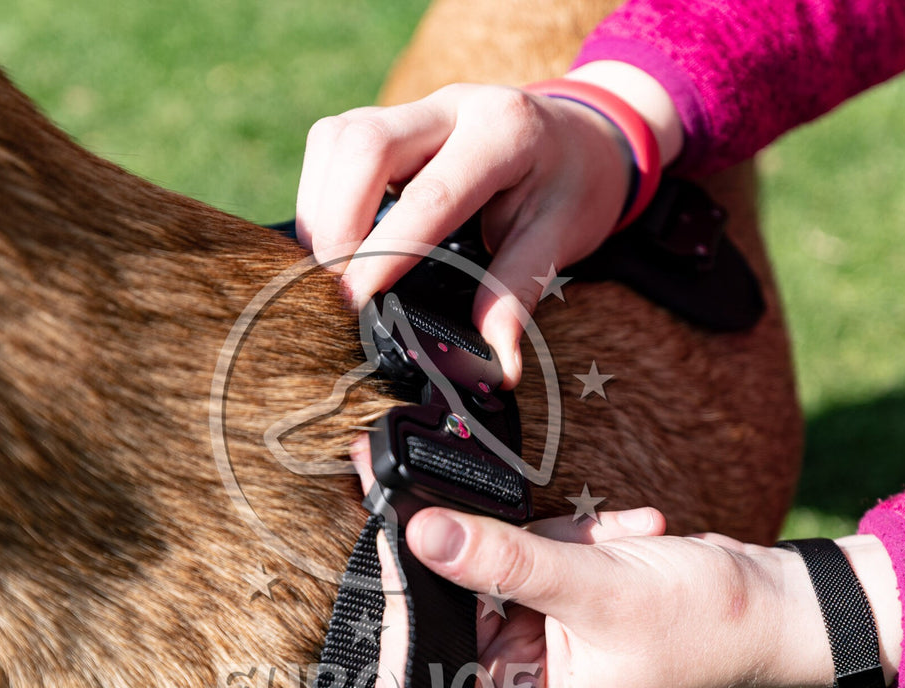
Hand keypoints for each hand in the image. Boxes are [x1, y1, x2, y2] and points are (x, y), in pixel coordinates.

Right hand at [297, 62, 682, 387]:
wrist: (581, 138)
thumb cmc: (572, 186)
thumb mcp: (562, 239)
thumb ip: (518, 293)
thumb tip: (497, 364)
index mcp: (505, 132)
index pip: (430, 194)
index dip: (385, 252)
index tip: (357, 302)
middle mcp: (453, 107)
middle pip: (364, 142)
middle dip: (338, 220)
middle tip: (341, 288)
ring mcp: (416, 109)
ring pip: (337, 138)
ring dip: (323, 208)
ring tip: (336, 270)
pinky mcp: (389, 120)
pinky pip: (332, 147)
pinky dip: (323, 197)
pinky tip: (339, 242)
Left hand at [351, 441, 901, 687]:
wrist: (775, 606)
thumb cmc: (701, 625)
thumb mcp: (595, 587)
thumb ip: (505, 561)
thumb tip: (423, 536)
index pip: (414, 672)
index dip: (409, 610)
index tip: (426, 542)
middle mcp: (519, 685)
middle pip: (454, 606)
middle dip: (506, 558)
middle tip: (563, 539)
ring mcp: (540, 643)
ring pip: (496, 569)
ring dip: (554, 542)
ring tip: (615, 542)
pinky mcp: (560, 606)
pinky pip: (535, 557)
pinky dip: (577, 539)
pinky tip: (631, 535)